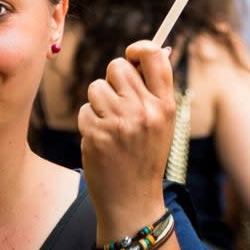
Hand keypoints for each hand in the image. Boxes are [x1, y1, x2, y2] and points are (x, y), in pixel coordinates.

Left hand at [78, 41, 175, 237]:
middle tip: (117, 101)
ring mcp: (120, 122)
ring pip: (96, 87)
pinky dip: (89, 123)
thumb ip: (154, 89)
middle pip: (117, 66)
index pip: (155, 57)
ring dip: (98, 103)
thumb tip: (151, 50)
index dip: (140, 48)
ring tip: (110, 125)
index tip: (132, 53)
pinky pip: (85, 110)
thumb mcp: (162, 123)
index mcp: (165, 105)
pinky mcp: (97, 133)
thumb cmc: (145, 157)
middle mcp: (145, 110)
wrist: (132, 201)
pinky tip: (101, 140)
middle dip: (112, 80)